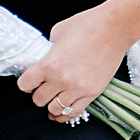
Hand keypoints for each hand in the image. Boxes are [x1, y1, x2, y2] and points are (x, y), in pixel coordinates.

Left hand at [16, 7, 129, 123]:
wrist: (114, 28)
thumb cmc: (88, 25)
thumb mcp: (58, 31)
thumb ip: (48, 48)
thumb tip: (46, 56)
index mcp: (49, 64)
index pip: (25, 85)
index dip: (25, 83)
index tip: (29, 82)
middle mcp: (61, 80)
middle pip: (39, 100)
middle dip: (38, 94)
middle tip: (42, 88)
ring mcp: (78, 88)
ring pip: (55, 110)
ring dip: (51, 104)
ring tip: (53, 98)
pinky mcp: (92, 92)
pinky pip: (73, 112)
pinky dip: (65, 114)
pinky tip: (62, 111)